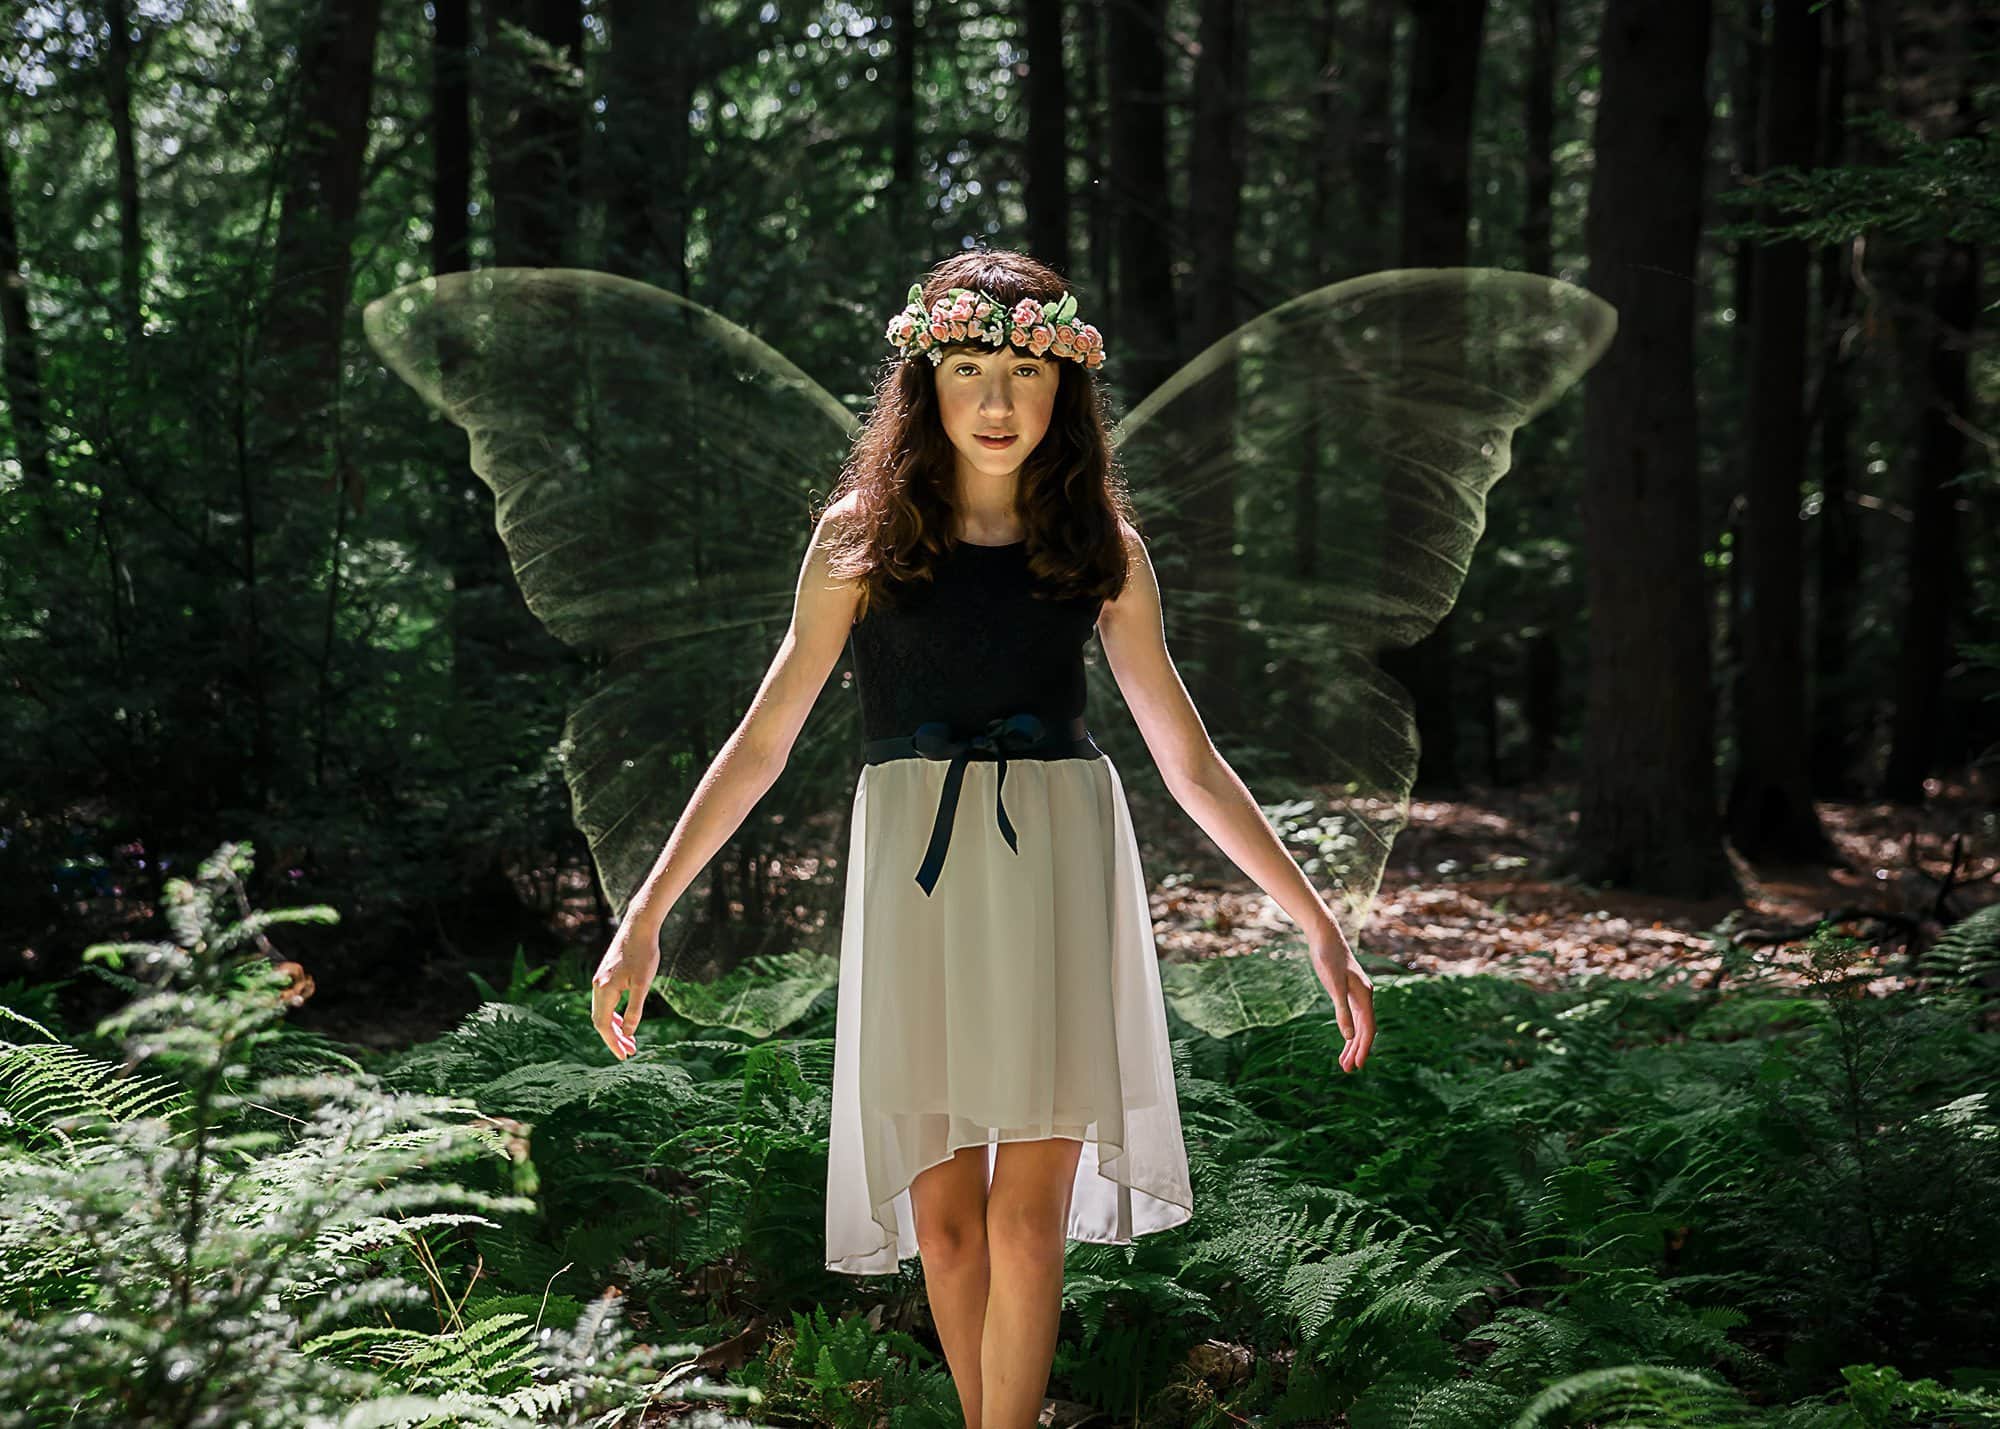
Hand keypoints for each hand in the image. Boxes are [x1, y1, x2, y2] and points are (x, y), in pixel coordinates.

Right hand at [591, 913, 661, 1060]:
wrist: (639, 926)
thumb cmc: (644, 953)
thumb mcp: (643, 984)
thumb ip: (634, 1010)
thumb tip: (628, 1034)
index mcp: (604, 990)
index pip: (603, 1025)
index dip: (613, 1042)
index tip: (625, 1055)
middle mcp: (597, 986)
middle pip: (600, 1021)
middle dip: (614, 1038)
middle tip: (630, 1052)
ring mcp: (600, 980)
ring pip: (601, 1012)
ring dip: (613, 1028)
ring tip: (628, 1041)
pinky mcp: (605, 975)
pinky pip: (604, 1002)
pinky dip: (612, 1015)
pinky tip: (622, 1021)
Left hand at [1308, 919, 1374, 1072]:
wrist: (1325, 937)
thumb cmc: (1329, 958)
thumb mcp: (1334, 985)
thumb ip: (1342, 1010)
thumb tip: (1348, 1036)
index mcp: (1364, 997)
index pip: (1368, 1029)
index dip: (1364, 1048)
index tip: (1358, 1065)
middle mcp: (1364, 997)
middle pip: (1364, 1031)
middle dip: (1358, 1051)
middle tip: (1348, 1070)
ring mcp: (1356, 995)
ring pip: (1358, 1026)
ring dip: (1352, 1044)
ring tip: (1344, 1063)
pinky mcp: (1347, 992)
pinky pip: (1352, 1017)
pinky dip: (1348, 1031)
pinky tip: (1344, 1041)